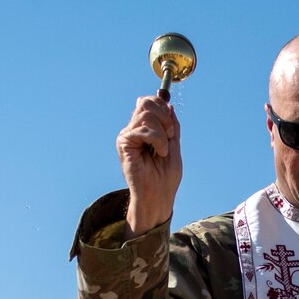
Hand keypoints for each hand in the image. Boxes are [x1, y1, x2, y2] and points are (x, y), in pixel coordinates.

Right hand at [117, 94, 181, 235]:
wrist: (158, 196)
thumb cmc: (165, 177)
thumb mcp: (174, 145)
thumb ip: (171, 125)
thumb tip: (167, 102)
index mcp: (145, 129)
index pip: (149, 102)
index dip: (162, 106)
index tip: (171, 127)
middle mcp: (134, 130)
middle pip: (146, 103)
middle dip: (164, 117)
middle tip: (170, 136)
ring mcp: (128, 136)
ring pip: (146, 114)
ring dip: (162, 132)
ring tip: (163, 150)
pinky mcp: (124, 143)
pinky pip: (142, 129)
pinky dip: (156, 138)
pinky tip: (159, 152)